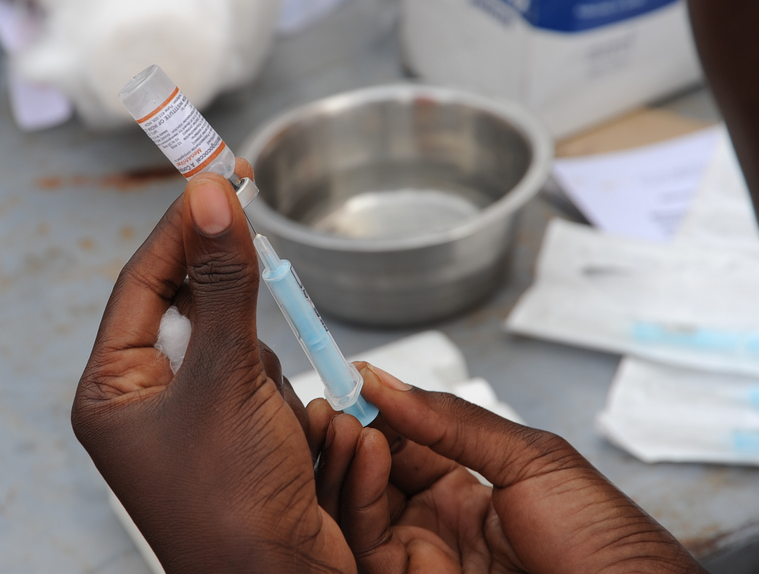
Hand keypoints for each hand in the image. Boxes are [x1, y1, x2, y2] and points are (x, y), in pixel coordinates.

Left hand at [71, 164, 355, 573]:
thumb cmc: (234, 505)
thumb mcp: (228, 380)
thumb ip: (224, 284)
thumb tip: (210, 197)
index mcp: (113, 391)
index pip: (142, 282)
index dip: (181, 227)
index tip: (217, 175)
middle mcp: (144, 403)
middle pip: (191, 309)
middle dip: (233, 311)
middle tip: (258, 268)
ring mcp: (192, 422)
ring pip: (237, 346)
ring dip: (264, 369)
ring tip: (271, 424)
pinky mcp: (236, 437)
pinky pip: (264, 384)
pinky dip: (283, 398)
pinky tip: (291, 443)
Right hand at [308, 364, 706, 573]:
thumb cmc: (602, 537)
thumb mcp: (530, 459)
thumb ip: (452, 421)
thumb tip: (386, 381)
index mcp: (467, 493)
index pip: (401, 446)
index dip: (374, 414)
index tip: (350, 380)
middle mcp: (438, 525)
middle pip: (370, 478)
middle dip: (349, 435)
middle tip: (335, 398)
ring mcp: (425, 558)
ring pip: (358, 509)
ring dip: (346, 461)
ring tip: (347, 419)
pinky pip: (368, 544)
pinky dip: (355, 497)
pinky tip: (365, 453)